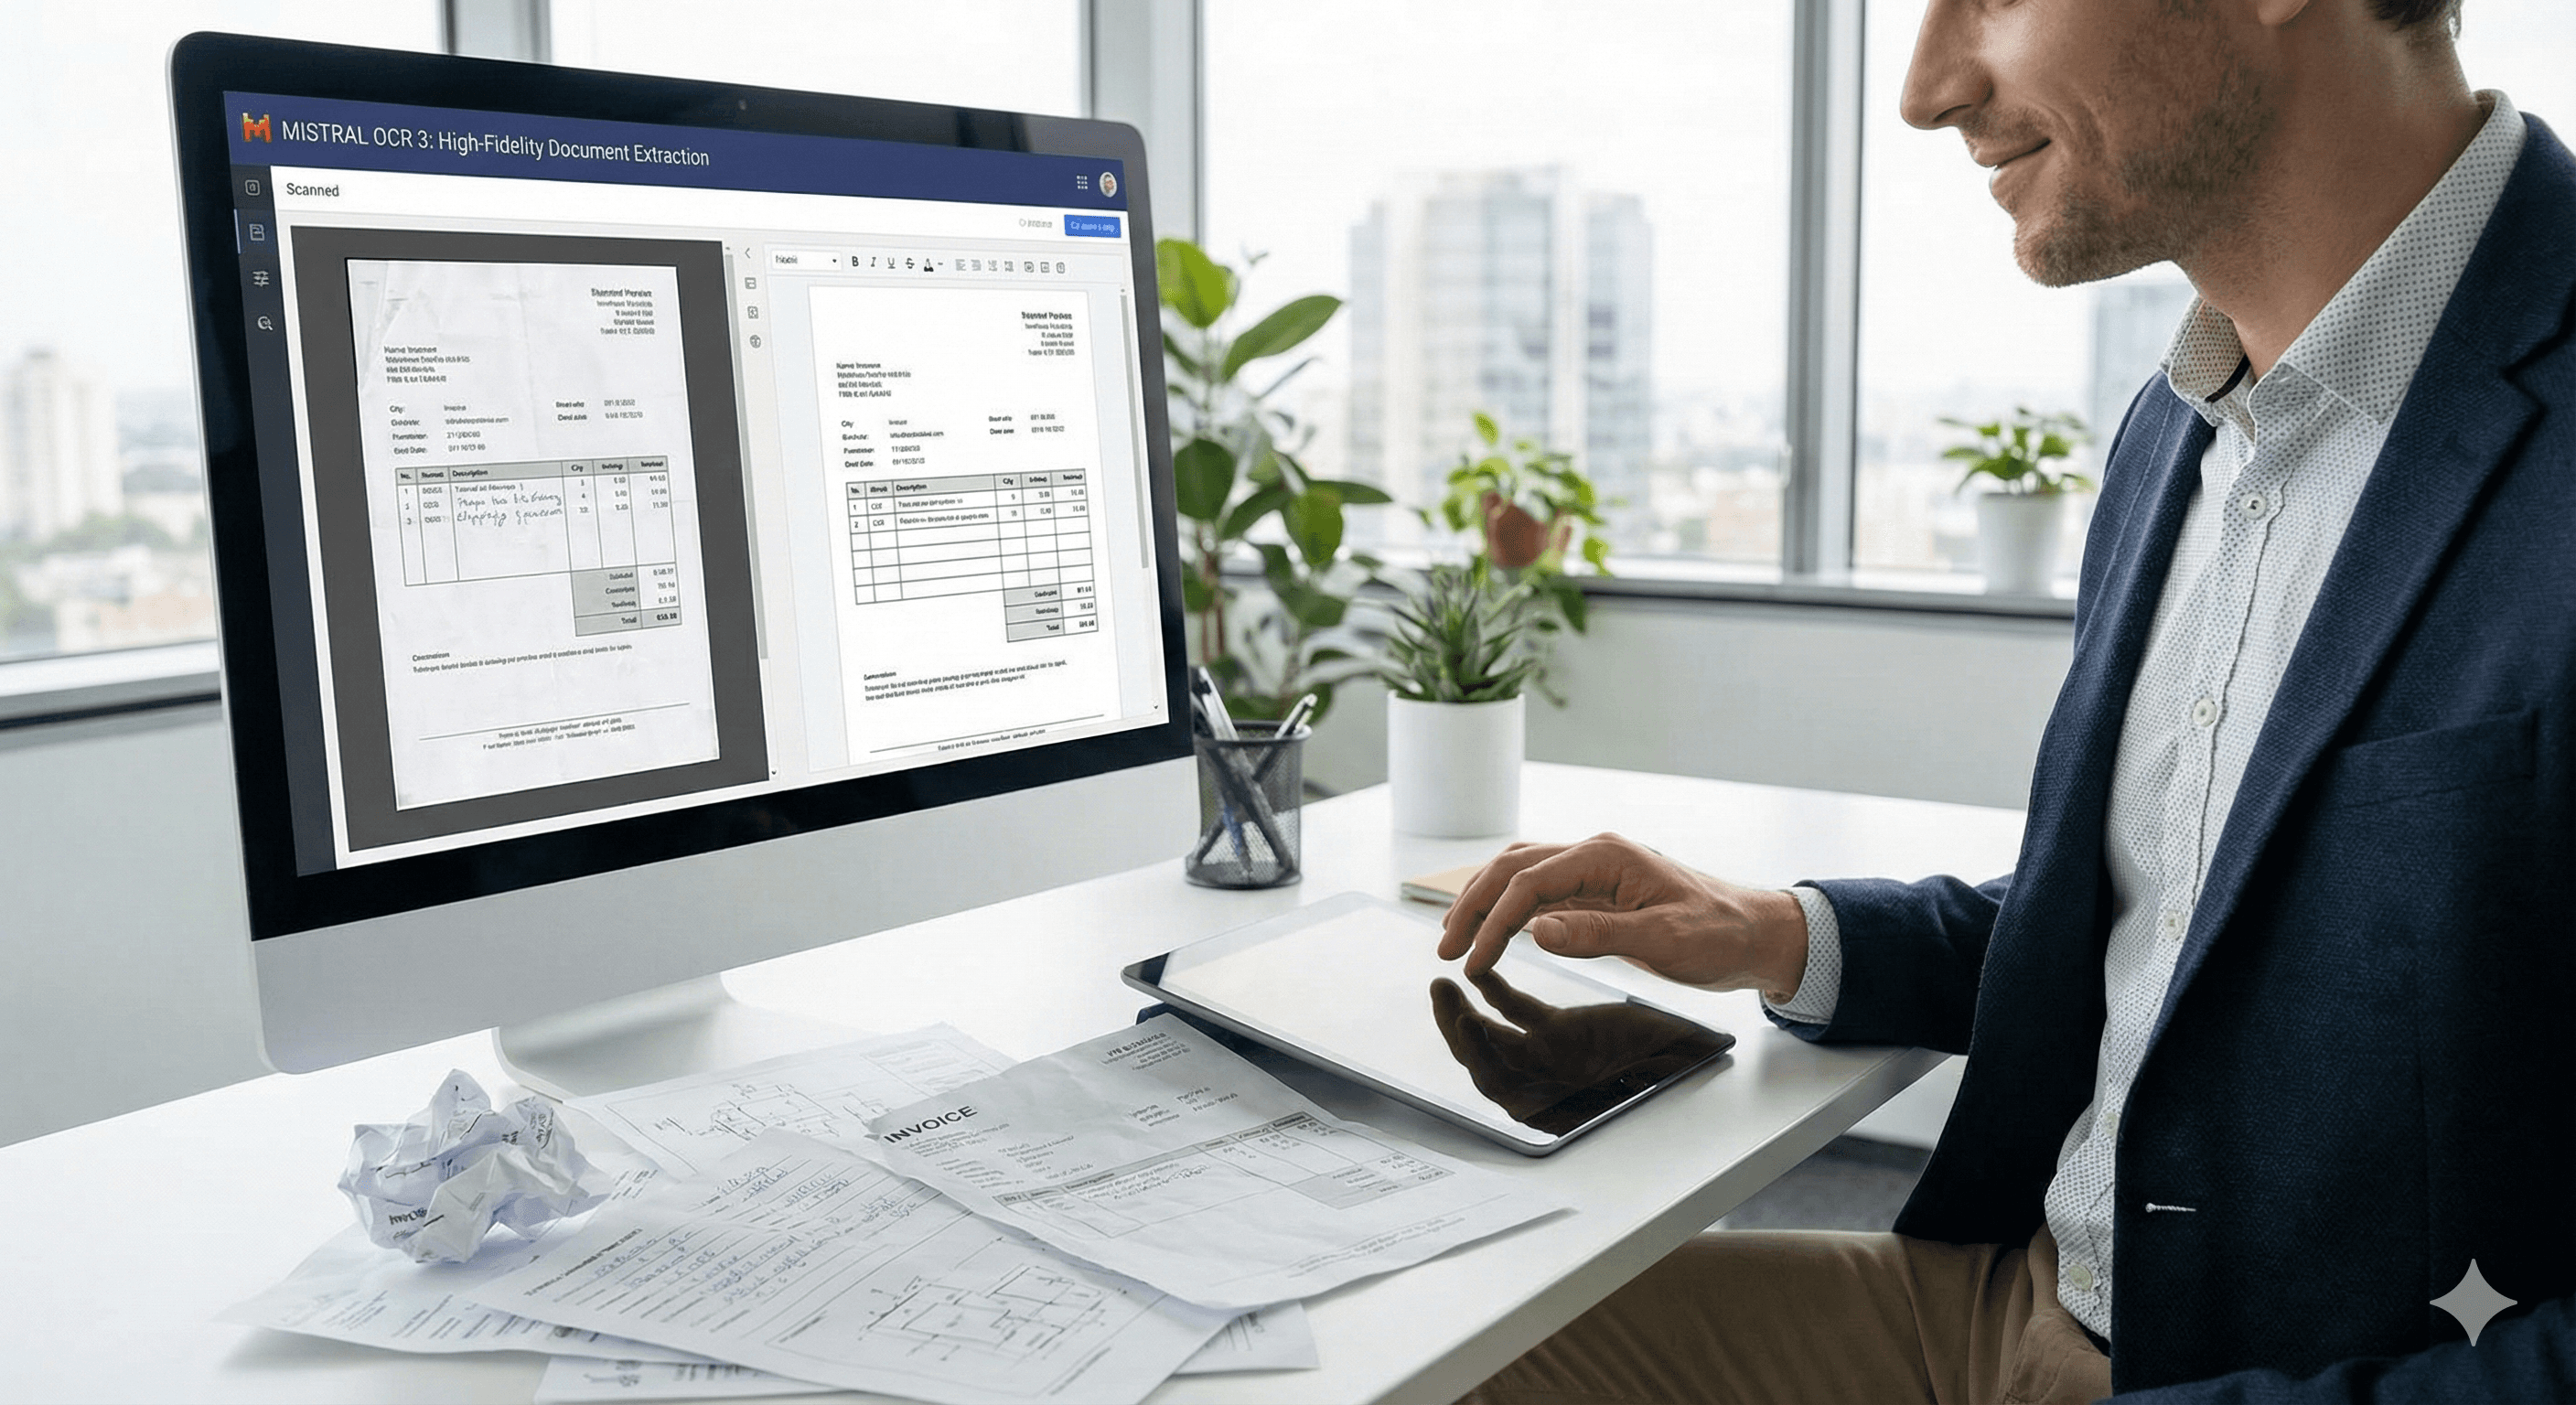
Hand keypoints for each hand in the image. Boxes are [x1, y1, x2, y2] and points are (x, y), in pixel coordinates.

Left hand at [1430, 969, 1711, 1126]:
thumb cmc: (1677, 1064)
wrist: (1694, 1051)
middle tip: (1442, 992)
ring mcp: (1548, 1057)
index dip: (1482, 1057)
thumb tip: (1606, 1083)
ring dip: (1464, 1010)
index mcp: (1560, 1101)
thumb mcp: (1648, 1072)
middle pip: (1484, 1061)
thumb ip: (1619, 1080)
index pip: (1502, 1084)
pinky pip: (1516, 1012)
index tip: (1468, 1022)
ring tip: (1444, 982)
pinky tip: (1482, 971)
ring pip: (1492, 1035)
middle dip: (1456, 1030)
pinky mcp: (1557, 1031)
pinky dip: (1495, 992)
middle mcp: (1545, 1084)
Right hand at [1436, 833, 1810, 998]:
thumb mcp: (1662, 938)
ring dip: (1485, 901)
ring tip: (1457, 935)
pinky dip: (1510, 906)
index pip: (1529, 884)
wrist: (1755, 934)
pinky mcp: (1600, 891)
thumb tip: (1537, 929)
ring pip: (1521, 873)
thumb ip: (1597, 933)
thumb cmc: (1718, 934)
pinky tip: (1497, 928)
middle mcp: (1594, 854)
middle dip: (1473, 905)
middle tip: (1446, 948)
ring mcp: (1596, 871)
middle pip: (1513, 868)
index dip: (1494, 921)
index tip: (1473, 959)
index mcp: (1606, 857)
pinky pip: (1541, 890)